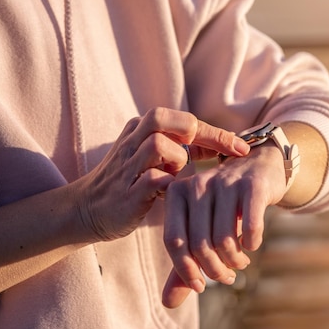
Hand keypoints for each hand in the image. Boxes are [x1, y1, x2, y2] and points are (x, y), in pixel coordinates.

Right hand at [75, 107, 249, 241]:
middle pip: (164, 117)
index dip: (216, 133)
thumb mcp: (158, 160)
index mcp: (141, 130)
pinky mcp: (126, 191)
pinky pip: (152, 178)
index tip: (241, 147)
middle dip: (199, 133)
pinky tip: (169, 193)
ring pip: (158, 144)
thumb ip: (187, 149)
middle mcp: (132, 141)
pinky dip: (167, 183)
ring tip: (176, 175)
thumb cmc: (131, 183)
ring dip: (178, 159)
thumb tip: (225, 143)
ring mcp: (126, 165)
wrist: (87, 210)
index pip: (183, 120)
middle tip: (221, 152)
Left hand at [162, 141, 286, 307]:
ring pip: (224, 239)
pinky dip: (252, 243)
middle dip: (214, 270)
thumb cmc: (225, 203)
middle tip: (226, 277)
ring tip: (240, 263)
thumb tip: (168, 303)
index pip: (174, 241)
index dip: (185, 270)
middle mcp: (198, 184)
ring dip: (234, 261)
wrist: (260, 164)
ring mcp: (226, 183)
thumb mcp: (202, 228)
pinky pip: (250, 226)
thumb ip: (185, 264)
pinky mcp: (253, 185)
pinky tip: (253, 245)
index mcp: (178, 193)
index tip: (199, 287)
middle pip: (199, 244)